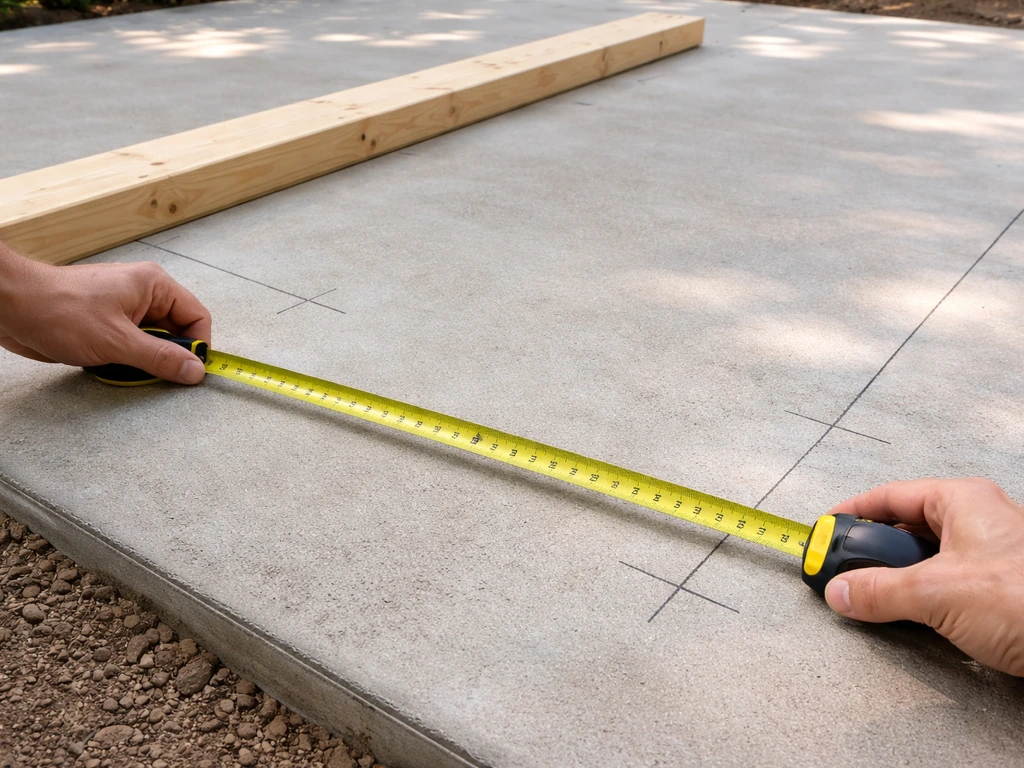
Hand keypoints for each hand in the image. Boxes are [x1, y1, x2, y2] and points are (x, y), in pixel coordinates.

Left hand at [0, 243, 210, 383]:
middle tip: (152, 373)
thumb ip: (160, 358)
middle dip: (167, 356)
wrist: (12, 307)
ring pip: (152, 342)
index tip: (192, 371)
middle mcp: (142, 294)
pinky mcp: (107, 324)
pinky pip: (131, 346)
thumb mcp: (118, 341)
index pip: (197, 316)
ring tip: (122, 366)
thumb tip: (195, 370)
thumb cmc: (59, 310)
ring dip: (142, 361)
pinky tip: (108, 364)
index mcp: (153, 286)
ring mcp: (124, 309)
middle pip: (176, 332)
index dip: (198, 346)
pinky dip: (125, 360)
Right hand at [824, 478, 1023, 675]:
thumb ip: (879, 591)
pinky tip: (910, 616)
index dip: (852, 513)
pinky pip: (944, 585)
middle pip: (905, 527)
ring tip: (874, 597)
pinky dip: (920, 598)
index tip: (824, 532)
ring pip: (925, 559)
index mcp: (962, 501)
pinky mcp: (997, 591)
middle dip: (871, 551)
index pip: (891, 495)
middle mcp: (977, 522)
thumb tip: (841, 592)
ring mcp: (989, 557)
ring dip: (896, 579)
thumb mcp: (938, 593)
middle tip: (843, 571)